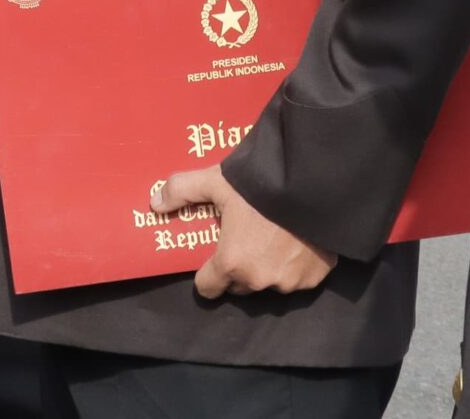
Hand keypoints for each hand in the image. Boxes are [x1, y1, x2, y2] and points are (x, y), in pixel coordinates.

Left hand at [150, 166, 335, 299]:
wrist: (313, 183)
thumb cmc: (259, 185)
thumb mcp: (216, 181)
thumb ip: (182, 190)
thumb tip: (154, 202)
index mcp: (231, 263)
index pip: (208, 288)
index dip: (207, 273)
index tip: (212, 258)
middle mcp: (259, 281)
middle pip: (239, 285)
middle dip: (238, 268)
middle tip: (245, 239)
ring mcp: (289, 282)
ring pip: (270, 283)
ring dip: (268, 268)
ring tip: (273, 238)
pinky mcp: (315, 278)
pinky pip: (299, 278)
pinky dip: (297, 265)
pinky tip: (298, 239)